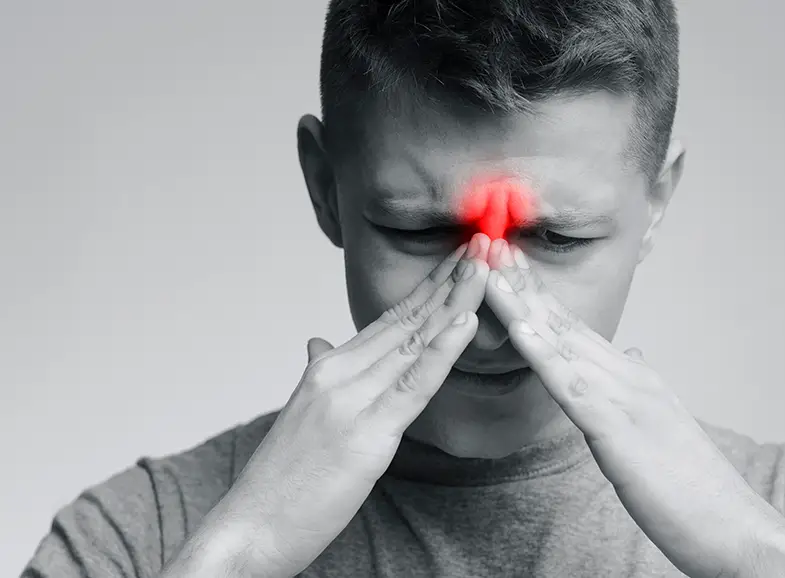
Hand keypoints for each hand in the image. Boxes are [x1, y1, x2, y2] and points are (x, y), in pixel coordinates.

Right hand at [185, 239, 490, 577]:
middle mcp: (338, 373)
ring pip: (414, 340)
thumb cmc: (280, 480)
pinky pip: (413, 384)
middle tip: (484, 244)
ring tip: (486, 266)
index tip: (459, 261)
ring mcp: (351, 400)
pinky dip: (443, 349)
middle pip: (406, 319)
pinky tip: (466, 319)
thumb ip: (317, 372)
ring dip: (456, 299)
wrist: (248, 528)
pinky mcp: (366, 434)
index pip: (389, 319)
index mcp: (328, 368)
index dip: (429, 288)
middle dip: (450, 280)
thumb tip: (319, 341)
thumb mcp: (300, 414)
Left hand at [482, 238, 784, 577]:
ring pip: (563, 345)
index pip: (576, 330)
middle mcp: (630, 379)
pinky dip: (545, 357)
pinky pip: (574, 390)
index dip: (539, 297)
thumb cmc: (696, 489)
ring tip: (490, 272)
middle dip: (523, 286)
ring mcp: (626, 402)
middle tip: (487, 246)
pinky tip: (521, 330)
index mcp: (634, 380)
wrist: (735, 529)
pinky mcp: (621, 434)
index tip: (509, 267)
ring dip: (523, 306)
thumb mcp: (662, 428)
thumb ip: (639, 390)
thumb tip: (629, 356)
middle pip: (565, 324)